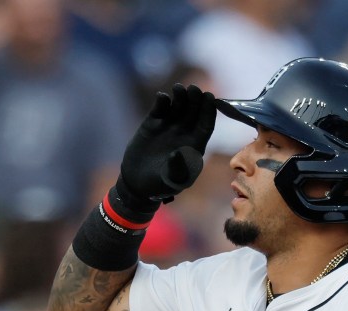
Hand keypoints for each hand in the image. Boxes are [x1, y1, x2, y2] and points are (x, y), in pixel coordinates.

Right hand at [120, 84, 215, 203]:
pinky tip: (162, 97)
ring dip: (180, 96)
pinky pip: (160, 109)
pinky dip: (162, 101)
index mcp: (195, 146)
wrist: (137, 184)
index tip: (210, 98)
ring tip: (178, 88)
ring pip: (178, 107)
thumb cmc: (160, 185)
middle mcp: (184, 133)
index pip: (206, 125)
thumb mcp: (171, 181)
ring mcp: (169, 127)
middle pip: (194, 112)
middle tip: (194, 88)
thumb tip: (178, 154)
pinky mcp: (153, 124)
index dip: (209, 111)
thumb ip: (177, 168)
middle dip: (195, 99)